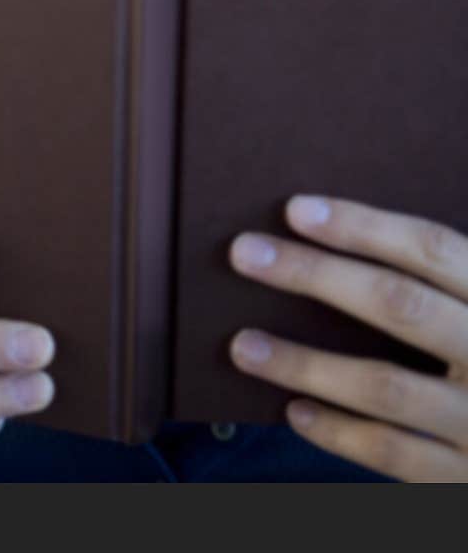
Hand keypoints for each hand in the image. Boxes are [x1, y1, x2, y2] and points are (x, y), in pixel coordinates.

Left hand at [226, 196, 467, 481]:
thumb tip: (334, 238)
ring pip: (386, 386)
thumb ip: (439, 284)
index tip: (295, 209)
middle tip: (246, 253)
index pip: (432, 248)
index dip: (363, 226)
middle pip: (400, 304)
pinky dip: (340, 433)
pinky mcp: (467, 480)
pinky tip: (294, 411)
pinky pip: (395, 455)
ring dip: (306, 364)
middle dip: (316, 274)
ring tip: (243, 345)